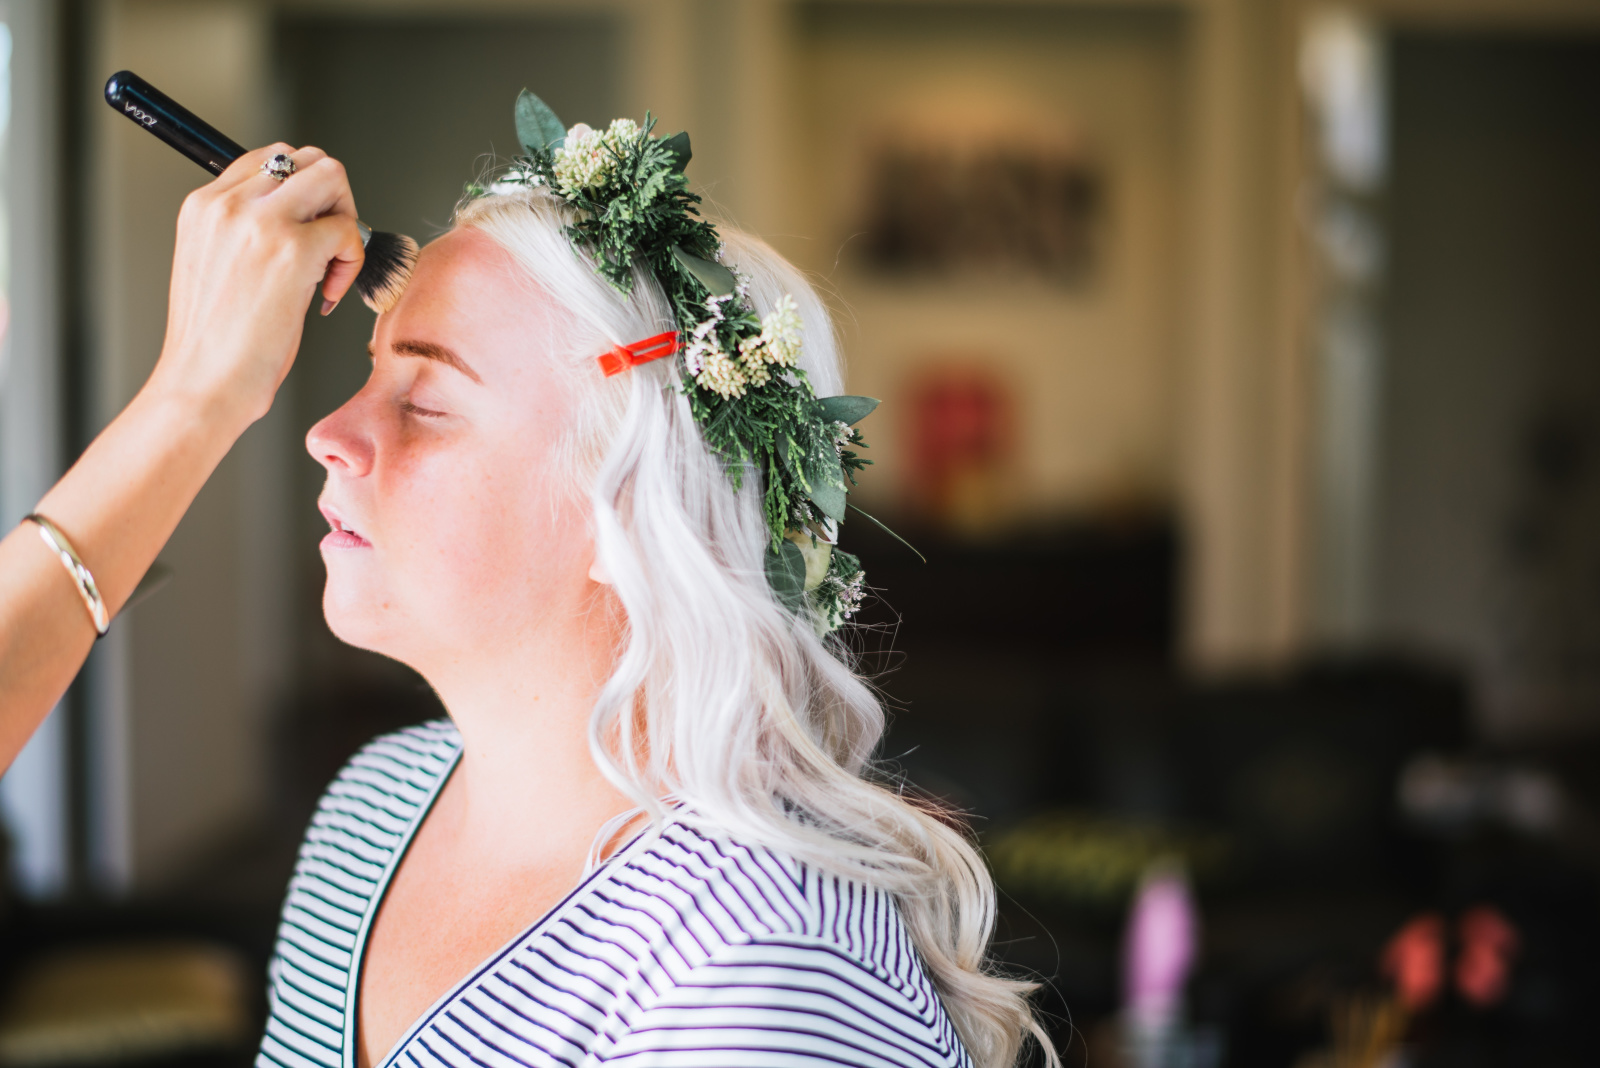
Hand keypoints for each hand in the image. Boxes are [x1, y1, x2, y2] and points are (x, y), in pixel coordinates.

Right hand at [148, 143, 364, 427]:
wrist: (203, 383)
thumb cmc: (216, 343)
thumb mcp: (218, 267)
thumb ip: (250, 232)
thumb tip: (306, 220)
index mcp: (203, 205)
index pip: (269, 159)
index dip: (303, 194)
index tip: (307, 236)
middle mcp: (227, 203)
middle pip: (306, 158)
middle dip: (332, 200)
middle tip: (329, 249)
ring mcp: (259, 221)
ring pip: (332, 176)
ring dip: (345, 221)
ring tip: (328, 270)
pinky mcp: (291, 248)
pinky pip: (349, 229)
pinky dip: (351, 262)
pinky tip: (325, 296)